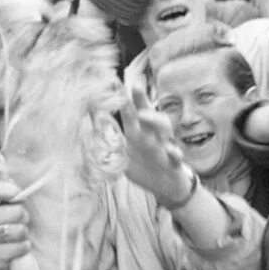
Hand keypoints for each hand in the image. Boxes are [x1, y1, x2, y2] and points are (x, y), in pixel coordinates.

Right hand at [0, 172, 30, 269]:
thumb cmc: (1, 233)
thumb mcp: (1, 209)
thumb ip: (3, 186)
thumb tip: (0, 162)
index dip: (10, 190)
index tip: (17, 197)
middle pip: (17, 211)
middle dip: (24, 219)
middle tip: (17, 225)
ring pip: (20, 230)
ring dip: (24, 236)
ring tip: (15, 239)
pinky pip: (21, 247)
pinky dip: (23, 249)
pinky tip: (14, 251)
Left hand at [120, 85, 192, 208]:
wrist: (167, 187)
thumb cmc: (145, 167)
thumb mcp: (125, 157)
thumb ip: (112, 145)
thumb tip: (93, 134)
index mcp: (138, 134)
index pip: (130, 113)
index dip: (123, 99)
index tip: (115, 82)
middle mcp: (152, 136)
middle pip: (148, 113)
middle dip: (141, 99)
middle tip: (134, 85)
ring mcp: (164, 147)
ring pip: (164, 129)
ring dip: (154, 120)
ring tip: (142, 115)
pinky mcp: (174, 163)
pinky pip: (176, 156)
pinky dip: (174, 152)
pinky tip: (170, 151)